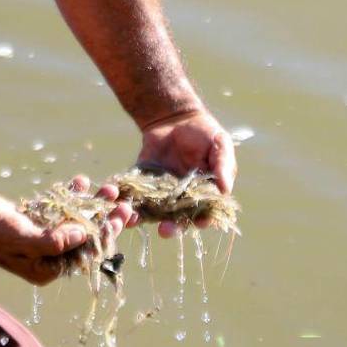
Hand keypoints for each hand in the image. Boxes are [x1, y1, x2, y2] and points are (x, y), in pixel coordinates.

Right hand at [0, 177, 132, 284]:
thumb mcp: (24, 239)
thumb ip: (54, 240)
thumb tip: (84, 234)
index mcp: (49, 269)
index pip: (86, 253)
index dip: (105, 236)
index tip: (119, 218)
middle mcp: (50, 256)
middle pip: (87, 237)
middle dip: (105, 219)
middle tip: (122, 203)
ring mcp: (45, 236)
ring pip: (77, 220)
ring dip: (93, 204)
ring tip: (107, 187)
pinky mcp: (39, 220)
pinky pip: (62, 208)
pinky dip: (73, 196)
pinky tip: (82, 182)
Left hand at [137, 107, 236, 236]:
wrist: (175, 116)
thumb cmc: (204, 132)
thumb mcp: (219, 144)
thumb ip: (223, 166)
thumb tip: (225, 190)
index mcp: (204, 193)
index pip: (205, 213)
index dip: (201, 220)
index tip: (197, 223)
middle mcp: (182, 197)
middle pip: (177, 218)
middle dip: (172, 226)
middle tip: (165, 230)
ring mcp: (161, 190)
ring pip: (153, 210)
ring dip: (145, 218)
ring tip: (137, 220)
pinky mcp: (143, 180)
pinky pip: (134, 193)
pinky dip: (127, 199)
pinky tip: (122, 202)